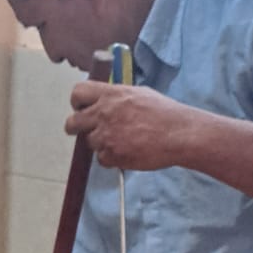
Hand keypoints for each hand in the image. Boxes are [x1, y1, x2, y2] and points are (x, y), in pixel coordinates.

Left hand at [66, 82, 187, 170]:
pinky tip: (127, 152)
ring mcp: (107, 135)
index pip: (78, 93)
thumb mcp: (140, 94)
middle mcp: (104, 113)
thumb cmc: (165, 114)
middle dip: (76, 128)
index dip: (77, 103)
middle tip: (86, 131)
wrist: (179, 134)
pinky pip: (101, 159)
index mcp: (111, 94)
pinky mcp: (113, 154)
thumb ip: (118, 97)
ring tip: (122, 142)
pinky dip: (111, 158)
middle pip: (73, 122)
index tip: (81, 109)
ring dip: (101, 144)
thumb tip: (107, 100)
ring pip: (89, 143)